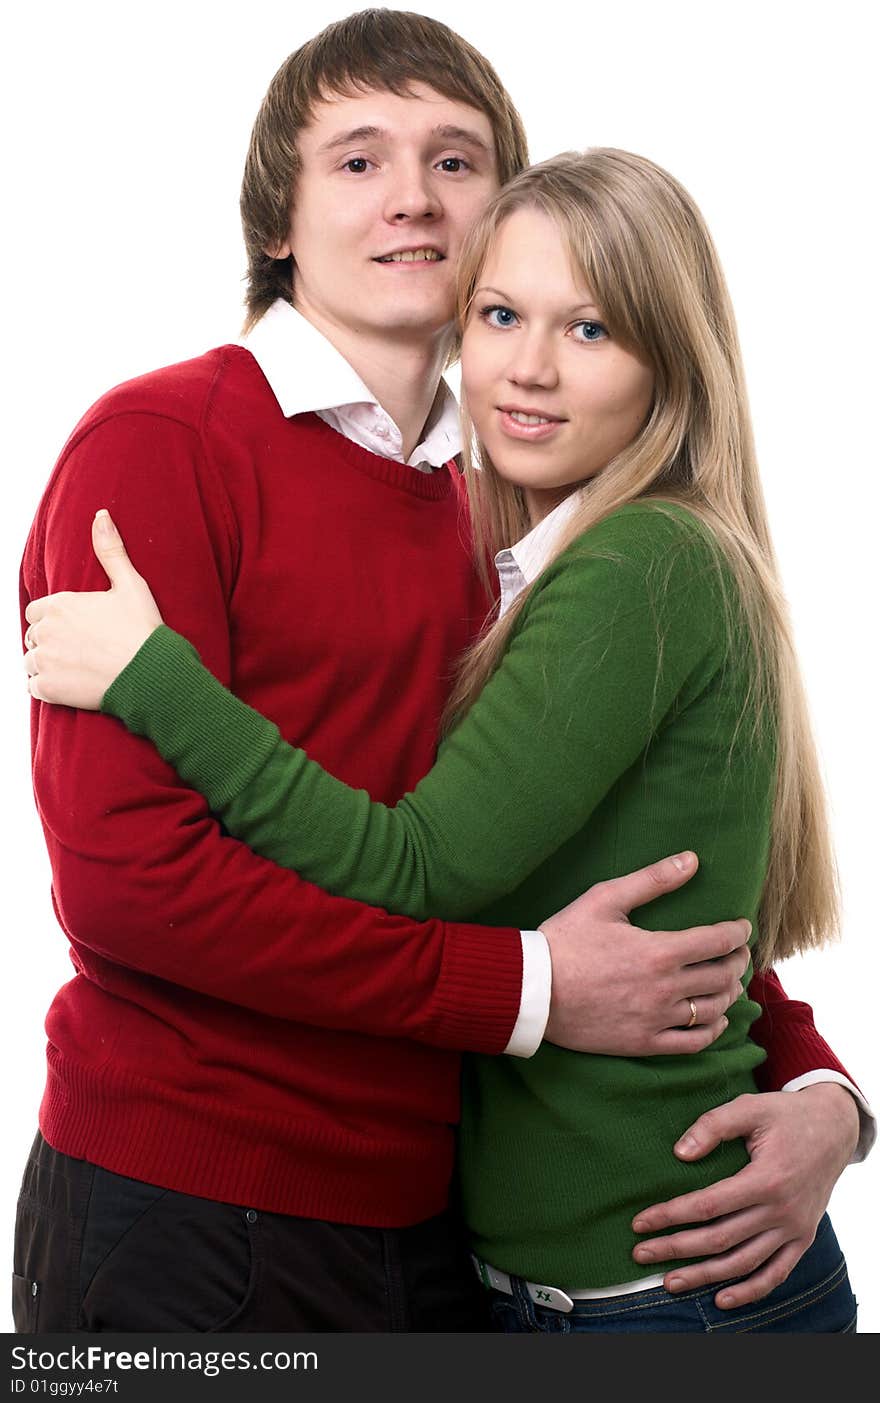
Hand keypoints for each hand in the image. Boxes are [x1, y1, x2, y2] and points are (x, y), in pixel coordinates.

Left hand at [24, 510, 161, 708]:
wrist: (151, 674)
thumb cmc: (142, 630)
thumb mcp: (131, 584)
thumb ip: (110, 550)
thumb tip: (101, 515)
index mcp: (59, 604)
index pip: (37, 612)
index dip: (54, 620)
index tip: (76, 630)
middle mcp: (45, 631)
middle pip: (33, 637)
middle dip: (50, 643)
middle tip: (81, 651)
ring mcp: (44, 661)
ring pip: (31, 662)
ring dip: (47, 666)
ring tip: (77, 669)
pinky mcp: (48, 689)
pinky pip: (34, 687)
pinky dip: (48, 688)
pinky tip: (72, 685)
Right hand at [541, 851, 751, 1054]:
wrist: (533, 990)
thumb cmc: (565, 940)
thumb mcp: (604, 899)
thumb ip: (652, 879)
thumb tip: (691, 860)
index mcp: (659, 950)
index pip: (718, 941)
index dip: (737, 932)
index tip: (742, 927)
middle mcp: (665, 988)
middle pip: (722, 975)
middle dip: (737, 960)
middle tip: (737, 952)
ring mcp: (656, 1019)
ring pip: (713, 1009)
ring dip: (729, 992)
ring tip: (728, 980)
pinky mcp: (644, 1042)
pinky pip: (693, 1042)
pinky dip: (713, 1030)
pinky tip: (716, 1018)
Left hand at [630, 1083, 859, 1307]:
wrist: (834, 1128)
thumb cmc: (785, 1115)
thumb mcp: (749, 1108)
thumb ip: (713, 1126)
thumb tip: (679, 1153)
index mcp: (767, 1178)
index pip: (709, 1205)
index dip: (671, 1215)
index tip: (640, 1222)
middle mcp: (782, 1210)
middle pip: (720, 1239)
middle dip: (676, 1249)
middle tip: (641, 1254)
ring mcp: (795, 1229)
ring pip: (744, 1263)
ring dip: (705, 1276)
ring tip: (670, 1282)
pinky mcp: (803, 1238)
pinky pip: (777, 1273)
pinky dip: (750, 1291)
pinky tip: (722, 1299)